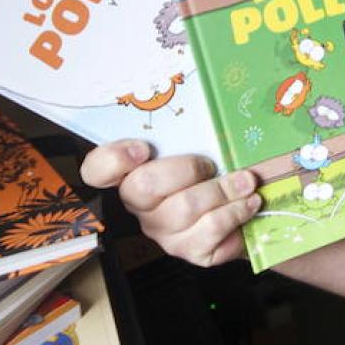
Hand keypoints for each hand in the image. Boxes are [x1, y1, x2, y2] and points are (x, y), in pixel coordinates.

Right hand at [80, 140, 260, 267]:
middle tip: (213, 164)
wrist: (242, 210)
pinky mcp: (192, 252)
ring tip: (247, 182)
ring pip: (186, 209)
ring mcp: (165, 233)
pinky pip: (209, 236)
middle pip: (145, 186)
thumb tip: (199, 92)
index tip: (142, 148)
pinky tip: (248, 205)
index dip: (112, 159)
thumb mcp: (195, 145)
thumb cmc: (212, 170)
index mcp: (132, 175)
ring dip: (223, 191)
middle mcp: (142, 207)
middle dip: (187, 168)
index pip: (96, 170)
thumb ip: (185, 130)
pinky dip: (235, 215)